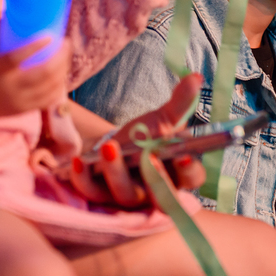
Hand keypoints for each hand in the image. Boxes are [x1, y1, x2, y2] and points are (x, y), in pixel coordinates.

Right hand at [0, 23, 71, 116]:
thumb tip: (17, 10)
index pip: (16, 57)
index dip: (35, 46)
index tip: (51, 36)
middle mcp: (8, 87)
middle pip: (44, 73)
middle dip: (61, 57)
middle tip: (66, 43)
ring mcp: (17, 101)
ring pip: (50, 87)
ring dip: (63, 70)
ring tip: (65, 56)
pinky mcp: (22, 110)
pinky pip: (48, 100)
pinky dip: (58, 87)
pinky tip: (62, 75)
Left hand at [68, 74, 207, 207]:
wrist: (112, 148)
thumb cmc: (146, 138)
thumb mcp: (163, 120)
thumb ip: (181, 102)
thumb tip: (196, 77)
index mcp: (178, 174)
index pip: (192, 178)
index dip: (190, 170)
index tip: (184, 156)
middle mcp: (157, 193)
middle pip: (162, 198)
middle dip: (157, 181)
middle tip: (151, 158)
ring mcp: (128, 197)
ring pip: (126, 194)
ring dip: (118, 172)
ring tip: (110, 148)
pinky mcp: (100, 197)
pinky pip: (92, 192)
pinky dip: (85, 178)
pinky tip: (79, 161)